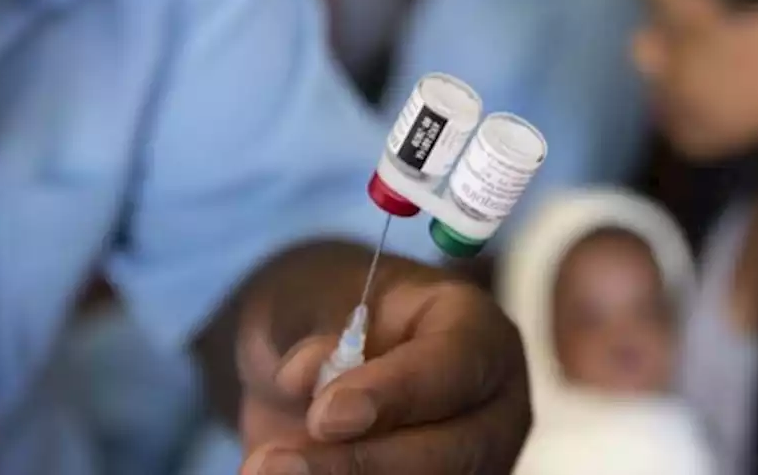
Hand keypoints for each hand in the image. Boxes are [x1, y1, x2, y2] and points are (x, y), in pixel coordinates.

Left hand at [235, 258, 530, 474]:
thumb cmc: (329, 316)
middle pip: (450, 451)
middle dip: (361, 463)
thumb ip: (314, 330)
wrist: (318, 372)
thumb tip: (305, 376)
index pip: (456, 364)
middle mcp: (492, 408)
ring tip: (265, 470)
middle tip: (273, 463)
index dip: (395, 392)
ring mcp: (475, 466)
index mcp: (479, 333)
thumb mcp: (313, 299)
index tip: (325, 413)